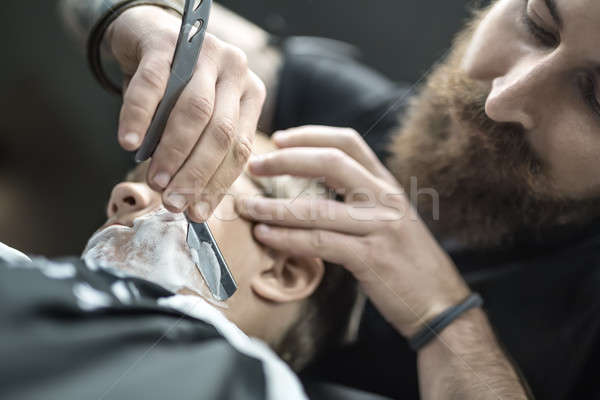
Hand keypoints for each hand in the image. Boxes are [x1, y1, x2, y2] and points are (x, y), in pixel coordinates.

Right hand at [104, 6, 265, 220]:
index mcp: (250, 94)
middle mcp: (235, 71)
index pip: (240, 148)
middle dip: (197, 174)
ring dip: (174, 152)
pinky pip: (153, 85)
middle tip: (173, 203)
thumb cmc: (175, 88)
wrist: (147, 35)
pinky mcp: (167, 42)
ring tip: (156, 181)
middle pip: (222, 132)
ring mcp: (204, 52)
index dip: (218, 184)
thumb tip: (190, 202)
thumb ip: (200, 151)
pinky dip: (139, 116)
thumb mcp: (198, 119)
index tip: (197, 213)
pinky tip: (129, 143)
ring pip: (195, 111)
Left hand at [235, 126, 470, 336]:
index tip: (278, 139)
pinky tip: (264, 236)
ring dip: (274, 206)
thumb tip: (313, 188)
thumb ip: (360, 198)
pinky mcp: (370, 258)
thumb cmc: (407, 260)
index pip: (348, 142)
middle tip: (254, 165)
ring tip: (246, 207)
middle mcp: (384, 199)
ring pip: (316, 208)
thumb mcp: (390, 217)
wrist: (440, 302)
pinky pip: (319, 243)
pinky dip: (286, 239)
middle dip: (286, 161)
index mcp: (387, 184)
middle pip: (330, 162)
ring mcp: (379, 227)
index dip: (310, 135)